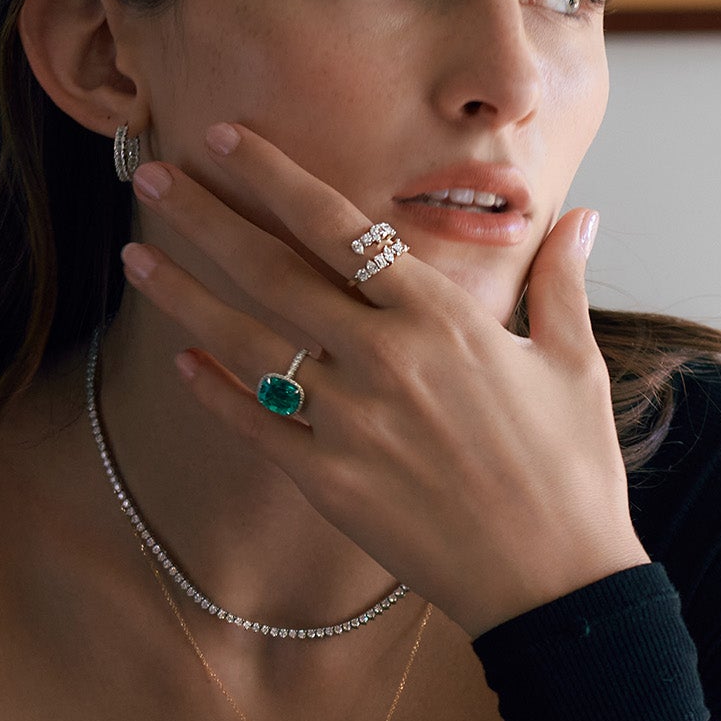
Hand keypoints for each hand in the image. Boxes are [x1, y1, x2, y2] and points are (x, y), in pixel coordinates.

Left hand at [118, 122, 649, 637]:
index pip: (341, 226)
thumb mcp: (574, 364)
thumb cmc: (571, 471)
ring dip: (184, 297)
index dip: (274, 177)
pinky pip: (255, 426)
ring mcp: (349, 423)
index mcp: (443, 318)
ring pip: (246, 344)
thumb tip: (583, 216)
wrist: (554, 582)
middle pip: (273, 272)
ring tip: (137, 258)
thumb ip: (559, 282)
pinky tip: (180, 361)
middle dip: (205, 218)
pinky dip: (214, 392)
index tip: (225, 138)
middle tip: (152, 177)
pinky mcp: (328, 482)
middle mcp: (385, 360)